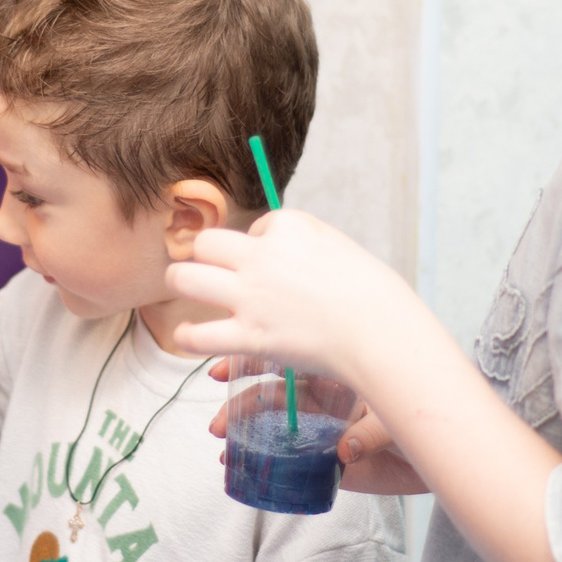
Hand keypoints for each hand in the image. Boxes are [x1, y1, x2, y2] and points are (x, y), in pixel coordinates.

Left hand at [167, 210, 423, 380]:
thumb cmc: (368, 292)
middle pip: (206, 243)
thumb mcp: (334, 245)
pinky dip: (187, 335)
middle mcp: (263, 256)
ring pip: (185, 278)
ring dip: (181, 282)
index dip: (258, 245)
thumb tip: (269, 244)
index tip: (275, 264)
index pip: (254, 228)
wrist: (380, 331)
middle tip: (209, 268)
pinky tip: (188, 334)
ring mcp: (252, 296)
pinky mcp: (250, 335)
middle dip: (203, 254)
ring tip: (186, 288)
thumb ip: (298, 242)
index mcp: (289, 225)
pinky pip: (196, 334)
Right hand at [204, 378, 428, 495]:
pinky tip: (236, 464)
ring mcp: (323, 429)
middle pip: (271, 393)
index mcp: (336, 372)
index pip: (286, 360)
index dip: (253, 361)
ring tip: (220, 438)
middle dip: (239, 400)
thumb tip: (346, 449)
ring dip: (243, 428)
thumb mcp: (400, 414)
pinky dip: (262, 462)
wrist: (449, 450)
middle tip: (216, 416)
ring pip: (273, 425)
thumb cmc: (426, 415)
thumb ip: (373, 429)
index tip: (224, 367)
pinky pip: (290, 461)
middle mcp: (325, 398)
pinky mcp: (330, 461)